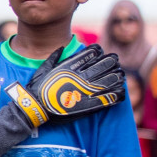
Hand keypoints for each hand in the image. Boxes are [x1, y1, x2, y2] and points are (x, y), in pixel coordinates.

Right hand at [7, 43, 123, 127]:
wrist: (36, 108)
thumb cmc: (37, 89)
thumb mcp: (43, 69)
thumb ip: (54, 57)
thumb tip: (61, 47)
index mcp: (72, 66)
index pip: (94, 52)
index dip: (99, 51)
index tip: (99, 54)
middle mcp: (82, 76)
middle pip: (107, 63)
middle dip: (112, 61)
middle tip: (114, 62)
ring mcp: (88, 90)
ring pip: (113, 78)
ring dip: (118, 76)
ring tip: (119, 76)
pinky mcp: (91, 104)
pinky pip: (111, 97)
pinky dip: (118, 93)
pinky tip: (120, 90)